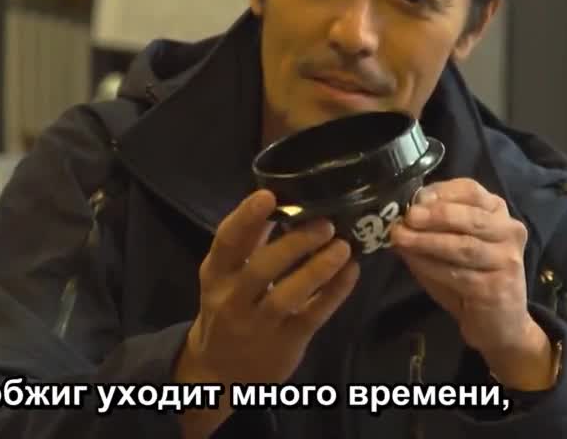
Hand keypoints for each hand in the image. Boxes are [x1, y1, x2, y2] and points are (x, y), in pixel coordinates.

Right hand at [174, 189, 359, 437]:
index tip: (269, 194)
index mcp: (216, 275)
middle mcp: (232, 299)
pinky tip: (351, 272)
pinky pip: (312, 316)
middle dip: (294, 243)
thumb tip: (276, 200)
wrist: (222, 371)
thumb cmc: (228, 309)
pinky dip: (334, 293)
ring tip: (343, 247)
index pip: (226, 242)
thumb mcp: (224, 276)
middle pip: (261, 268)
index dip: (246, 218)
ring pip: (287, 295)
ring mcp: (259, 324)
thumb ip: (247, 242)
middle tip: (325, 224)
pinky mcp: (286, 343)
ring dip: (317, 269)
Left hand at [389, 179, 553, 389]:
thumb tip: (400, 218)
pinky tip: (414, 262)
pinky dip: (432, 266)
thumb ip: (432, 228)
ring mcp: (507, 260)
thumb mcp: (451, 245)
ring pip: (464, 246)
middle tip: (407, 218)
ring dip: (427, 241)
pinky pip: (459, 274)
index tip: (416, 198)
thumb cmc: (470, 276)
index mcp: (498, 212)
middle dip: (434, 216)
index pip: (471, 190)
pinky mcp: (498, 287)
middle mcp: (510, 231)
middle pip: (470, 217)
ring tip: (401, 239)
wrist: (499, 323)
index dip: (441, 192)